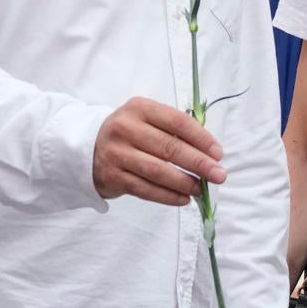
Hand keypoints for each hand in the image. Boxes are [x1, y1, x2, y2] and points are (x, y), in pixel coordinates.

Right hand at [92, 97, 226, 204]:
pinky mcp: (113, 177)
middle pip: (169, 148)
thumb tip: (208, 152)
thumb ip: (173, 129)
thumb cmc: (129, 133)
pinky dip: (167, 196)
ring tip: (201, 188)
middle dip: (199, 163)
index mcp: (139, 108)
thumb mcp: (146, 119)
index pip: (177, 121)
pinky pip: (145, 189)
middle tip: (218, 175)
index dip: (201, 138)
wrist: (87, 148)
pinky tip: (183, 198)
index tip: (218, 153)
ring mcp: (117, 153)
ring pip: (158, 171)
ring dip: (184, 182)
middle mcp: (126, 128)